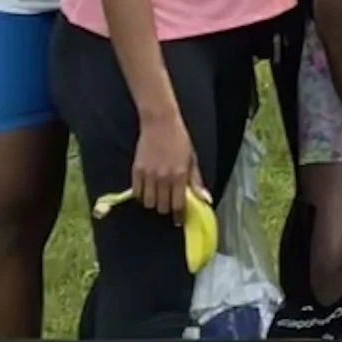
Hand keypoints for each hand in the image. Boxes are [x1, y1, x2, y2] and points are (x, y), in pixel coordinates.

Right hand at [131, 104, 198, 219]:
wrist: (160, 123)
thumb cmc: (180, 140)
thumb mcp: (192, 159)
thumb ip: (196, 181)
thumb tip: (205, 200)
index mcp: (180, 175)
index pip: (178, 205)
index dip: (179, 215)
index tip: (179, 219)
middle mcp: (164, 178)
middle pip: (162, 207)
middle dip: (167, 209)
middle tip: (169, 204)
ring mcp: (148, 175)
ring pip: (148, 203)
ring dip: (154, 203)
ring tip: (158, 197)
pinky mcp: (136, 171)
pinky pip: (137, 193)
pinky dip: (141, 195)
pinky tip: (147, 190)